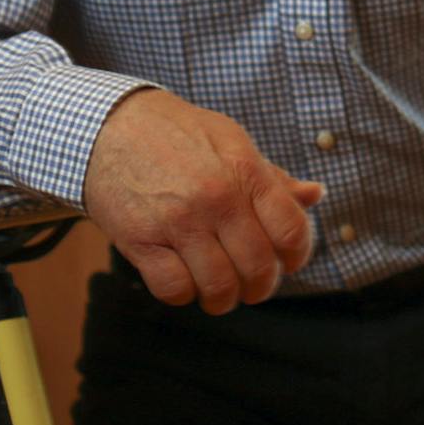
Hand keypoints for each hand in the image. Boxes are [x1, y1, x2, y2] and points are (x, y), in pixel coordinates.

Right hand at [82, 88, 323, 314]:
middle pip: (258, 267)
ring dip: (223, 298)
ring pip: (218, 286)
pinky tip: (183, 279)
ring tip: (219, 290)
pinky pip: (173, 289)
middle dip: (261, 286)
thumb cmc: (176, 133)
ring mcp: (177, 221)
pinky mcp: (140, 240)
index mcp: (244, 171)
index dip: (297, 255)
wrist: (108, 126)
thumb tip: (315, 195)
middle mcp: (215, 198)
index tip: (287, 261)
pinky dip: (183, 294)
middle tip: (251, 284)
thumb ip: (271, 177)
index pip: (292, 229)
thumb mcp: (230, 140)